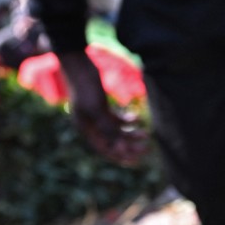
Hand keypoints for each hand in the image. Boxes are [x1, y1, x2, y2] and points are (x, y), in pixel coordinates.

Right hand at [58, 51, 149, 166]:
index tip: (136, 161)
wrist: (78, 63)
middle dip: (130, 146)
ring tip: (146, 134)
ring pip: (117, 131)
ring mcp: (96, 116)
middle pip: (113, 142)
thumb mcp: (96, 108)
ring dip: (131, 133)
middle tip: (146, 148)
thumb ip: (107, 128)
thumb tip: (120, 148)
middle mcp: (91, 125)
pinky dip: (128, 120)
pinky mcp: (102, 105)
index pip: (105, 149)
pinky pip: (117, 119)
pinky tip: (137, 118)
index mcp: (86, 129)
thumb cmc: (85, 85)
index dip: (120, 157)